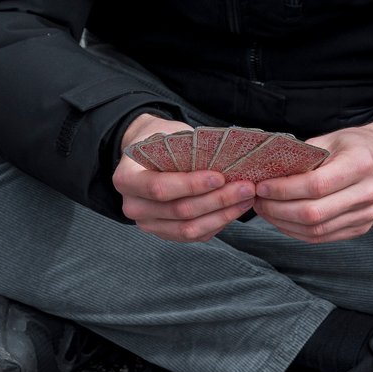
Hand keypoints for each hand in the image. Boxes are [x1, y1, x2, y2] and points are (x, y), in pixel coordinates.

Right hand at [114, 113, 256, 241]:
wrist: (149, 157)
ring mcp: (149, 225)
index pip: (160, 188)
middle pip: (179, 211)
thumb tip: (226, 162)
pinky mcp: (166, 234)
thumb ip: (188, 151)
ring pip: (190, 228)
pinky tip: (236, 209)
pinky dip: (218, 223)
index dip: (191, 185)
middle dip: (217, 200)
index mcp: (125, 180)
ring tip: (247, 198)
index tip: (220, 177)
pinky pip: (195, 235)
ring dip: (223, 214)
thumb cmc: (161, 141)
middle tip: (246, 187)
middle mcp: (133, 208)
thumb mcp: (169, 136)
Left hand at [249, 116, 372, 242]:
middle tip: (258, 201)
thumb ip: (305, 156)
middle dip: (278, 210)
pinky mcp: (361, 228)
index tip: (261, 186)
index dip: (283, 189)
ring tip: (266, 210)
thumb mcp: (334, 138)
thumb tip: (268, 171)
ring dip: (283, 223)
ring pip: (316, 230)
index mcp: (361, 164)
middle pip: (313, 213)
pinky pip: (323, 237)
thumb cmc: (360, 146)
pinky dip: (297, 232)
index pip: (315, 185)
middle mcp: (367, 193)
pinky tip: (282, 220)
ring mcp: (366, 215)